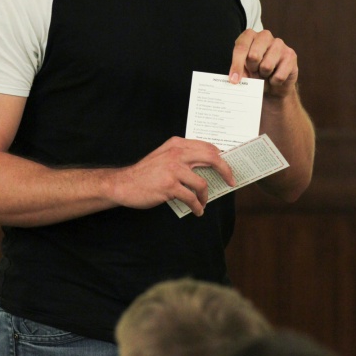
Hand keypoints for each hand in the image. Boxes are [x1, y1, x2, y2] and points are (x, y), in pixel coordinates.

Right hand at [108, 137, 235, 217]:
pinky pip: (191, 198)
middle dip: (226, 171)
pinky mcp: (169, 186)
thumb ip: (182, 157)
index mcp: (177, 144)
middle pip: (212, 158)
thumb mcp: (164, 156)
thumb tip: (208, 167)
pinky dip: (197, 206)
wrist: (124, 184)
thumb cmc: (146, 173)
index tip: (228, 166)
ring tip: (203, 203)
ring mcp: (173, 169)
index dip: (222, 157)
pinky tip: (196, 211)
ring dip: (206, 196)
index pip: (207, 147)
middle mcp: (176, 154)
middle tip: (231, 181)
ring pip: (202, 183)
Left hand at [229, 29, 298, 97]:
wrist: (274, 84)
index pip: (241, 47)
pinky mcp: (291, 55)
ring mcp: (279, 44)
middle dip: (252, 69)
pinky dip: (275, 82)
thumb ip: (239, 71)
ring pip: (266, 66)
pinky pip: (279, 75)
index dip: (236, 65)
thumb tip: (236, 79)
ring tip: (265, 74)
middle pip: (254, 55)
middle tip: (255, 72)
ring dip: (264, 75)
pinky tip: (275, 78)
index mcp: (249, 36)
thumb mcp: (244, 70)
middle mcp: (265, 36)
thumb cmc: (256, 73)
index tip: (234, 80)